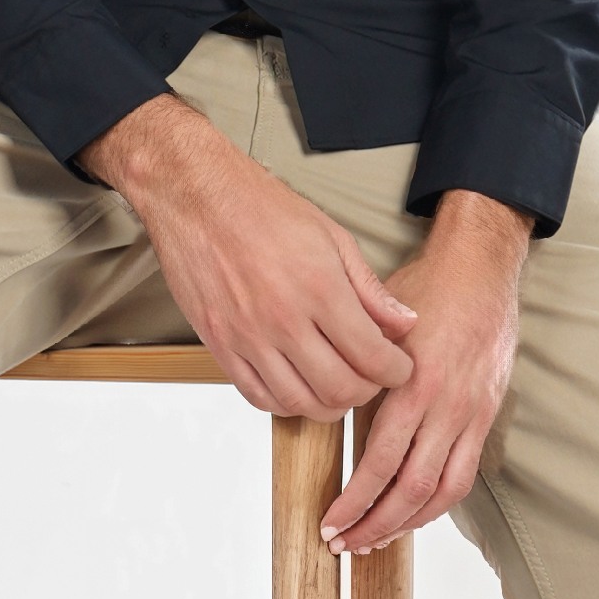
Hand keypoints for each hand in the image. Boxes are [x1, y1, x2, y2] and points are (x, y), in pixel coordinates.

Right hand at [81, 96, 418, 417]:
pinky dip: (285, 402)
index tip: (399, 368)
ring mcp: (247, 336)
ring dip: (328, 403)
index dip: (396, 372)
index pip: (371, 357)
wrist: (195, 195)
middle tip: (372, 376)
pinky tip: (297, 385)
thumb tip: (404, 322)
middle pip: (340, 389)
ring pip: (300, 402)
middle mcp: (282, 319)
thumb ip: (369, 288)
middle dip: (367, 391)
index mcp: (318, 287)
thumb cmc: (261, 207)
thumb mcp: (331, 236)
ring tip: (337, 383)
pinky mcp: (218, 344)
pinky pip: (257, 396)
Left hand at [320, 189, 529, 553]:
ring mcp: (473, 414)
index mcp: (416, 384)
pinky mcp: (488, 415)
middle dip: (377, 524)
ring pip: (444, 491)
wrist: (482, 268)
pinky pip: (465, 474)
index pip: (382, 462)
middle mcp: (448, 406)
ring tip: (377, 540)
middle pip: (413, 489)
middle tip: (346, 544)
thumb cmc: (428, 288)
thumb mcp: (382, 323)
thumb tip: (327, 409)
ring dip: (409, 524)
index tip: (331, 521)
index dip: (356, 500)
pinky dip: (439, 503)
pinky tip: (414, 512)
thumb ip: (361, 370)